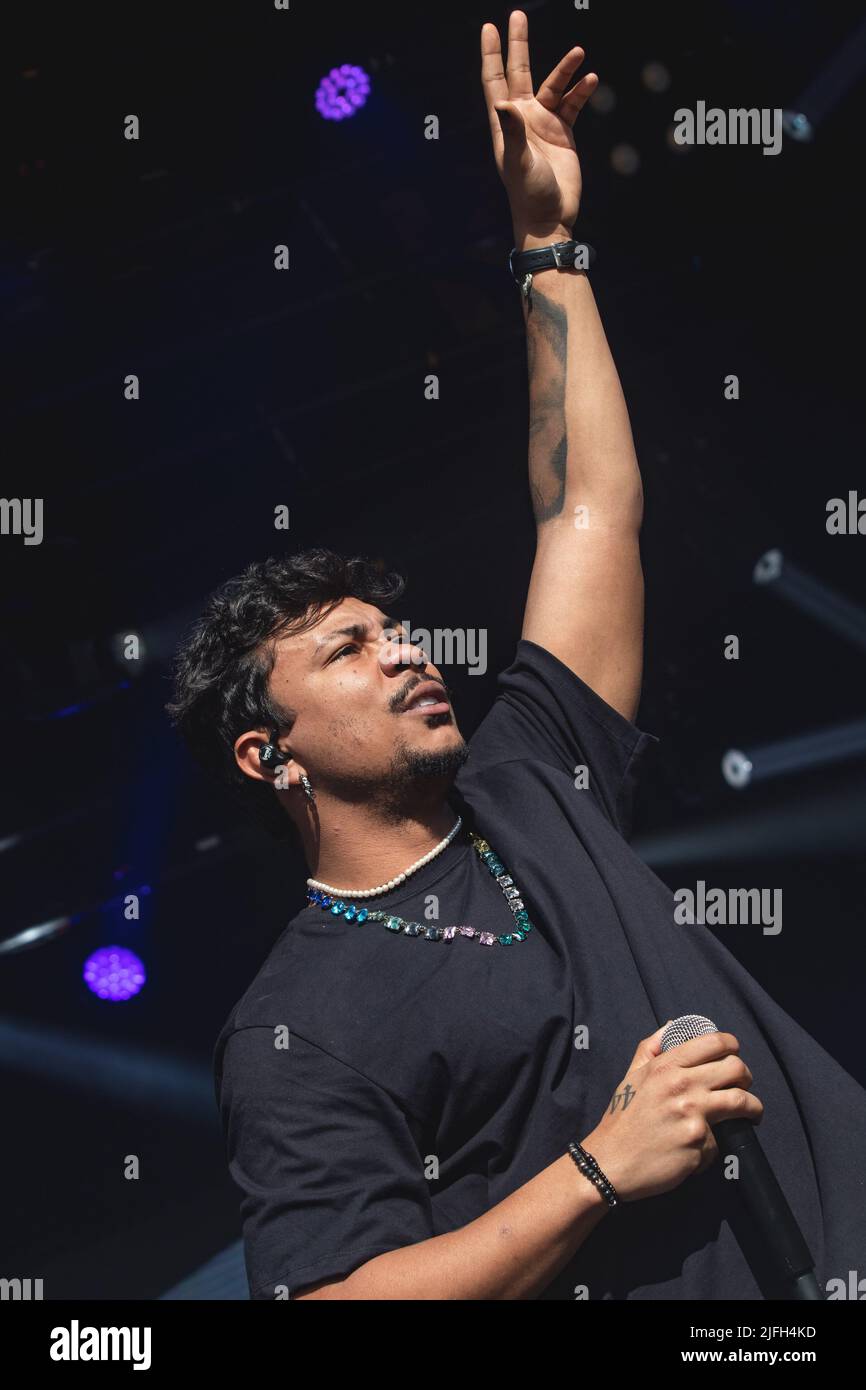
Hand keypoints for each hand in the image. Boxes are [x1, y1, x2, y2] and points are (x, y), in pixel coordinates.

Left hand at [481, 10, 597, 248]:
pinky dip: (581, 91)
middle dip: (518, 45)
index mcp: (505, 124)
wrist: (550, 217)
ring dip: (564, 68)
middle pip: (520, 73)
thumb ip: (512, 131)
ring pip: (553, 86)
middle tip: (518, 15)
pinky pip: (572, 104)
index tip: (489, 27)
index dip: (492, 55)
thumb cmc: (529, 194)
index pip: (495, 81)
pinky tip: (590, 80)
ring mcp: (544, 124)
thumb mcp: (518, 163)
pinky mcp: (564, 133)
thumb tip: (504, 102)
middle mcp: (523, 119)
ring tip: (579, 52)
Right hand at [581, 1026, 763, 1202]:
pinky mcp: (699, 1142)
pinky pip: (721, 1141)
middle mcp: (682, 1084)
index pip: (715, 1042)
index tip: (734, 1057)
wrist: (611, 1161)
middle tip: (743, 1088)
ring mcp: (692, 1113)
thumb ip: (651, 1047)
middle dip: (747, 1078)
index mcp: (667, 1065)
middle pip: (737, 1069)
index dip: (732, 1046)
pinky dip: (713, 1146)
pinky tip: (699, 1149)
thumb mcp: (631, 1075)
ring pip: (743, 1102)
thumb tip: (672, 1025)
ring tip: (751, 1116)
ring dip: (753, 1109)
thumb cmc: (622, 1119)